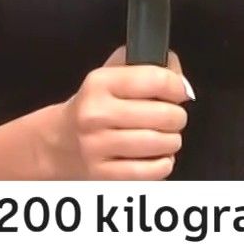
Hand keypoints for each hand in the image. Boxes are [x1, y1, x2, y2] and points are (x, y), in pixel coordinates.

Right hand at [36, 45, 192, 179]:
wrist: (60, 142)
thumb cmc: (96, 105)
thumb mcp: (114, 73)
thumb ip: (151, 67)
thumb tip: (182, 85)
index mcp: (99, 83)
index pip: (156, 80)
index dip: (177, 86)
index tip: (179, 91)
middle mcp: (95, 114)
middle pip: (164, 115)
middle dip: (177, 116)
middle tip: (172, 117)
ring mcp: (98, 147)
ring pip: (161, 143)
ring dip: (172, 140)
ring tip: (164, 136)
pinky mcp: (104, 175)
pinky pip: (152, 171)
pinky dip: (164, 163)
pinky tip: (157, 155)